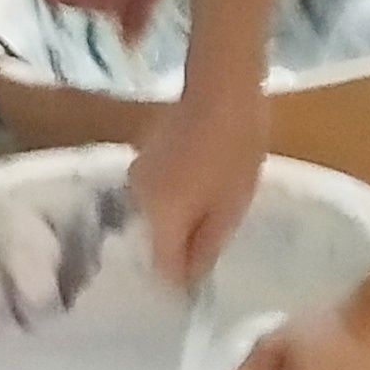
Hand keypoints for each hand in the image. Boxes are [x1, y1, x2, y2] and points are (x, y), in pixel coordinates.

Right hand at [130, 85, 269, 285]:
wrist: (222, 88)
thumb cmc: (234, 150)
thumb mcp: (232, 207)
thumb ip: (206, 248)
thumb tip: (187, 281)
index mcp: (158, 220)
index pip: (161, 270)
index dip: (182, 281)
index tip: (203, 282)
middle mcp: (136, 204)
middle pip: (153, 244)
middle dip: (178, 249)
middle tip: (212, 242)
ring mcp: (135, 179)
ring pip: (154, 218)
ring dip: (177, 221)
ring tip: (209, 210)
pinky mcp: (142, 160)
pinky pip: (155, 195)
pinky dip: (173, 199)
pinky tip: (198, 184)